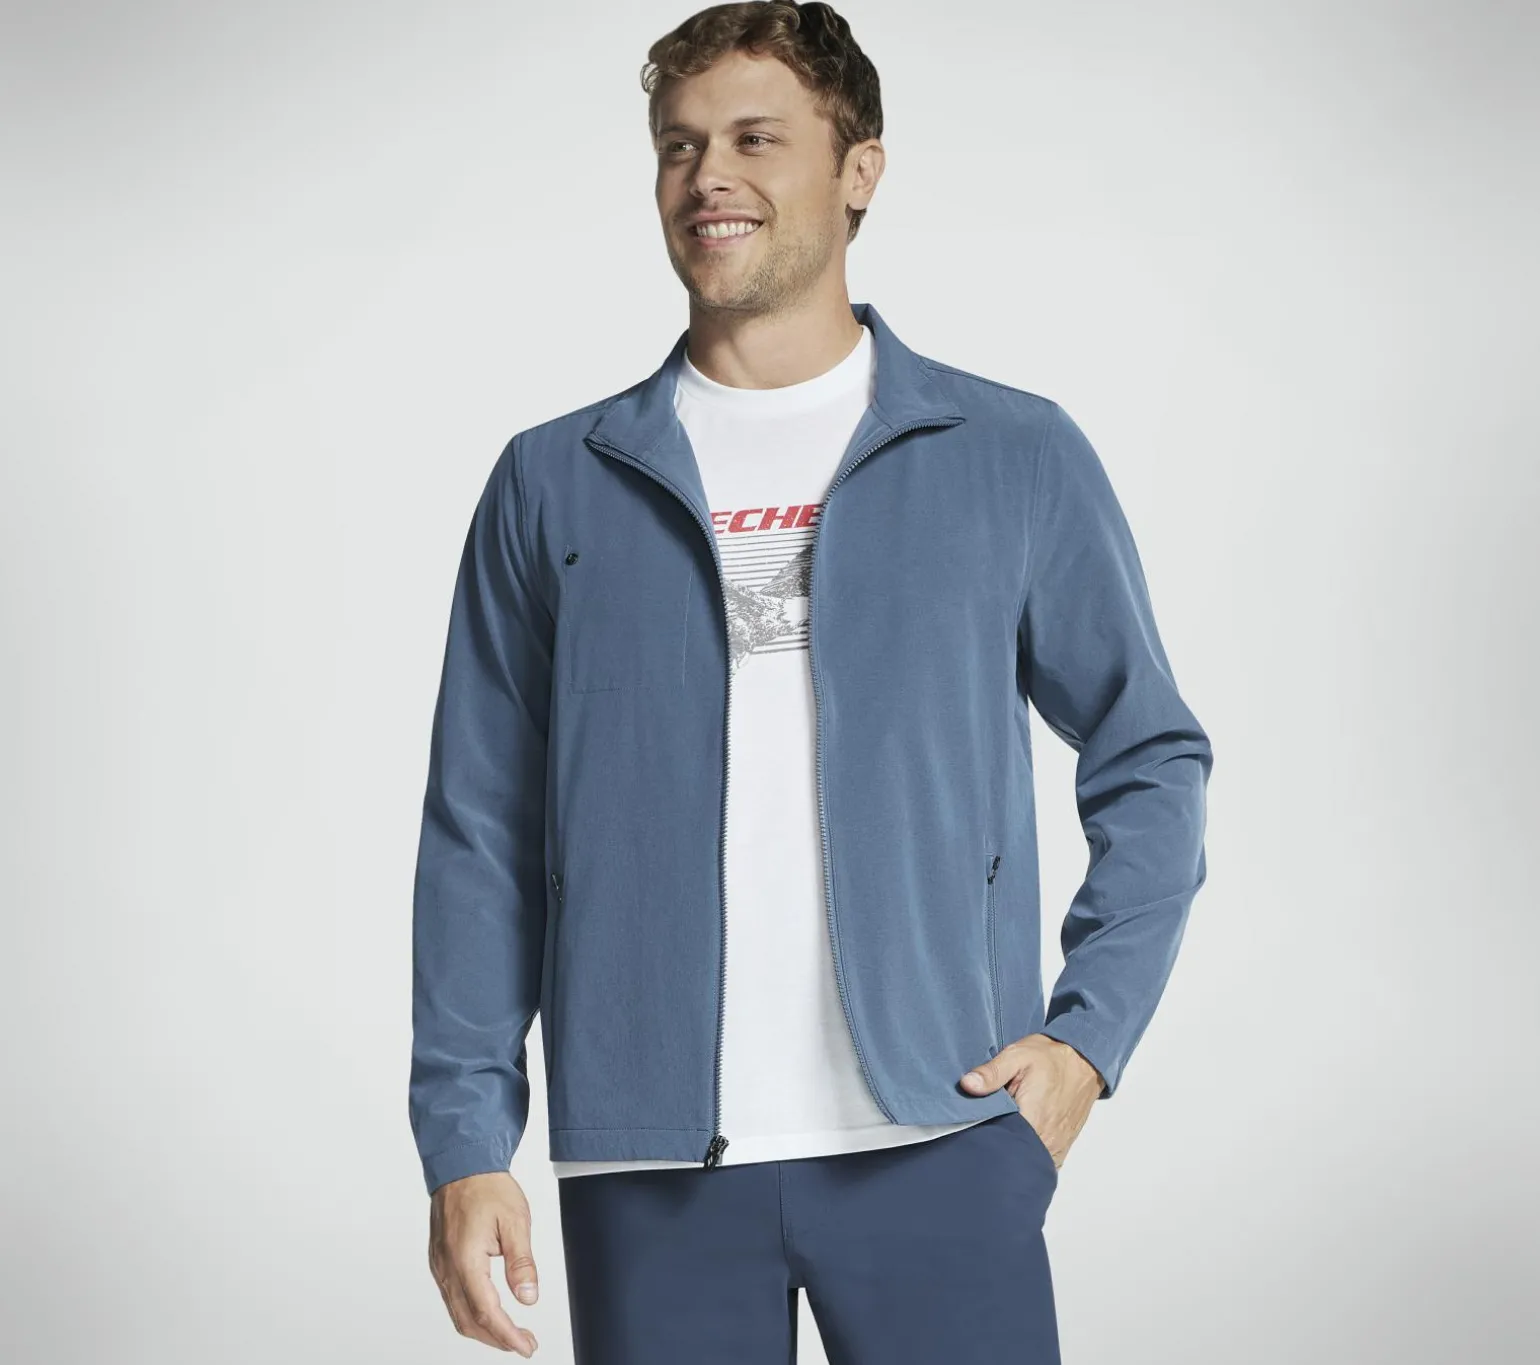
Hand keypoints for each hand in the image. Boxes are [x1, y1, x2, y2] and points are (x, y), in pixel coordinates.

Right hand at [428, 1171, 541, 1354]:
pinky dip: (471, 1315)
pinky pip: (452, 1299)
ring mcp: (439, 1266)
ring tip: (511, 1334)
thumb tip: (528, 1297)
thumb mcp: (515, 1220)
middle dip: (497, 1339)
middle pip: (468, 1322)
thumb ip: (521, 1262)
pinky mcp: (439, 1262)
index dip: (507, 1335)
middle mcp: (446, 1268)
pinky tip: (489, 1313)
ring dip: (484, 1330)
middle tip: (524, 1344)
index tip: (526, 1346)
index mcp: (464, 1259)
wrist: (462, 1165)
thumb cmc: (487, 1187)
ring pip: (457, 1314)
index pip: (485, 1312)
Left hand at [959, 1034, 1103, 1168]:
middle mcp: (1047, 1141)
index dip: (982, 1137)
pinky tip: (1017, 1139)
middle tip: (986, 1128)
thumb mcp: (1017, 1056)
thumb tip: (967, 1085)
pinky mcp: (1060, 1151)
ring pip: (1025, 1163)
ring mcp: (1055, 1149)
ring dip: (1012, 1152)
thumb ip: (991, 1073)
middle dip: (995, 1148)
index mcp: (1033, 1119)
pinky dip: (1026, 1155)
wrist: (1083, 1061)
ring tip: (1002, 1133)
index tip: (972, 1128)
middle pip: (1011, 1158)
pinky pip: (1038, 1163)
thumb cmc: (1050, 1058)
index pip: (999, 1144)